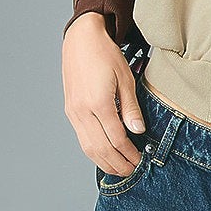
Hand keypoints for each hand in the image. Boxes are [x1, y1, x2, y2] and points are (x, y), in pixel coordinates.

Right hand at [62, 12, 144, 174]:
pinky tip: (104, 156)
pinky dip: (93, 151)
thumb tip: (138, 131)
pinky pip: (82, 138)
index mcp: (98, 103)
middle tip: (132, 171)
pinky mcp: (70, 111)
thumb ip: (131, 108)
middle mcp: (82, 111)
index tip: (141, 160)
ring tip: (120, 169)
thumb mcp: (125, 79)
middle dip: (118, 163)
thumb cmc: (104, 55)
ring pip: (88, 147)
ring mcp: (73, 112)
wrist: (81, 40)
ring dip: (104, 162)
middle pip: (100, 148)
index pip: (116, 139)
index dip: (129, 153)